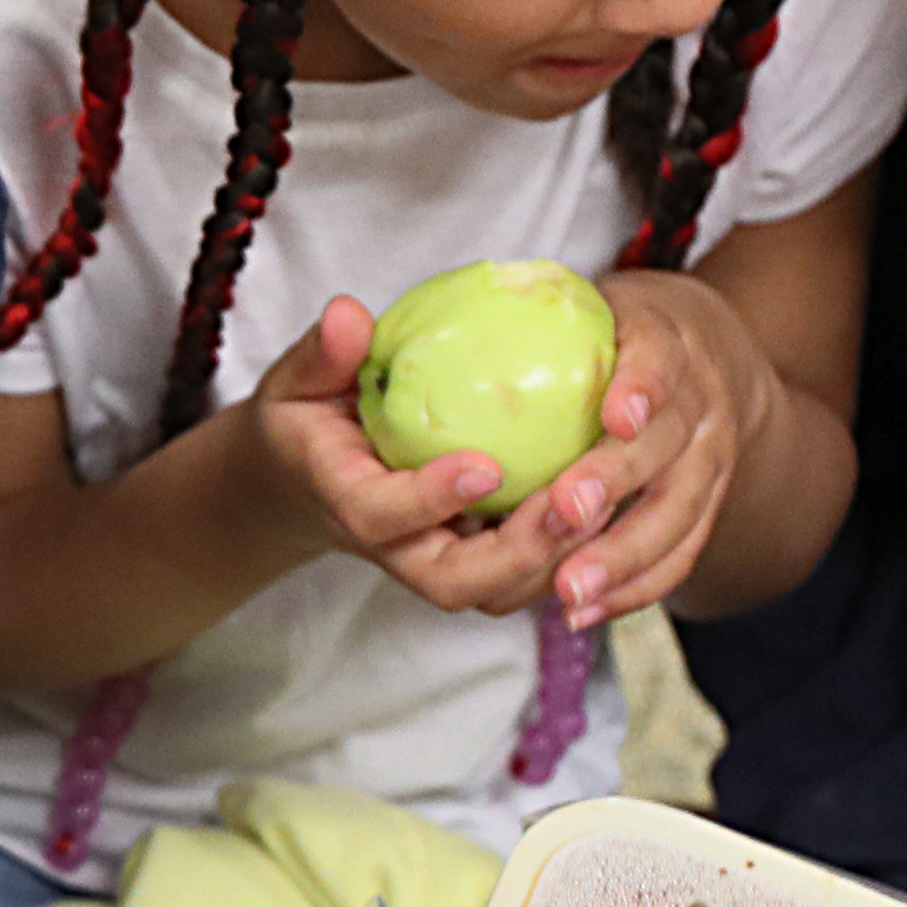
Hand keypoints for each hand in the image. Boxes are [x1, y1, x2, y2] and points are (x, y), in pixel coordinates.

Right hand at [237, 296, 596, 619]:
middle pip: (450, 581)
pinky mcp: (469, 559)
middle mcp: (392, 547)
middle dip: (515, 554)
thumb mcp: (296, 382)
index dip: (430, 499)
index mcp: (344, 501)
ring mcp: (433, 560)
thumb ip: (323, 355)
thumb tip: (349, 315)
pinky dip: (564, 555)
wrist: (301, 482)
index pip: (380, 515)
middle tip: (571, 504)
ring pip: (495, 590)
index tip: (484, 465)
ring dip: (552, 559)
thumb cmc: (303, 421)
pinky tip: (610, 505)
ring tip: (603, 506)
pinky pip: (518, 575)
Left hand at [538, 271, 774, 628]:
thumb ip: (523, 305)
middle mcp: (702, 406)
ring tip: (568, 590)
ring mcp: (710, 463)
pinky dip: (634, 589)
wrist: (711, 355)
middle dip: (618, 482)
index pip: (661, 358)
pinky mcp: (705, 509)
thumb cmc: (620, 326)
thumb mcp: (592, 296)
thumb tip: (357, 316)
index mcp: (672, 342)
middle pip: (666, 449)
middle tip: (566, 511)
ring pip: (676, 518)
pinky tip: (580, 611)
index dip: (643, 385)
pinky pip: (677, 558)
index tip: (615, 415)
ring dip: (623, 557)